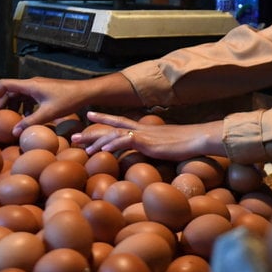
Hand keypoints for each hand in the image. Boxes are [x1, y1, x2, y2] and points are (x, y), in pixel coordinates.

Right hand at [0, 72, 141, 135]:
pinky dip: (23, 106)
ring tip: (12, 120)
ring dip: (13, 106)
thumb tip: (14, 132)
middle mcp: (32, 83)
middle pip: (9, 90)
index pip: (3, 85)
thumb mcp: (48, 113)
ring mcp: (38, 86)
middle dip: (2, 103)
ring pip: (18, 94)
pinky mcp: (44, 91)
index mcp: (30, 85)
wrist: (86, 92)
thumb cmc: (69, 100)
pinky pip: (28, 97)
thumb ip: (30, 122)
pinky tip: (27, 117)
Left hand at [71, 111, 226, 161]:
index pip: (119, 121)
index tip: (88, 117)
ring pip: (114, 134)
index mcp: (143, 129)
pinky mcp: (147, 141)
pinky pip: (126, 141)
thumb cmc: (185, 144)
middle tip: (75, 136)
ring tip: (83, 147)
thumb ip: (154, 147)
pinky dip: (113, 145)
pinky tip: (103, 150)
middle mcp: (140, 129)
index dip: (103, 119)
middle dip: (91, 131)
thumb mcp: (165, 146)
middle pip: (110, 126)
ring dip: (97, 140)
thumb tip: (150, 154)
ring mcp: (142, 134)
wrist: (196, 138)